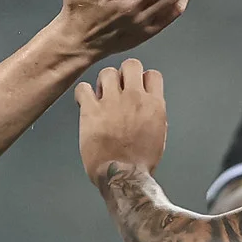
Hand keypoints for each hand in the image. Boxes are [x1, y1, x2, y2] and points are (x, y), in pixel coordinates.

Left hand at [76, 58, 167, 181]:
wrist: (123, 177)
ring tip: (102, 96)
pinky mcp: (91, 110)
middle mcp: (134, 98)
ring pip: (107, 72)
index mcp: (154, 105)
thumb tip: (147, 104)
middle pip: (130, 65)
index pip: (151, 74)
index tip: (136, 88)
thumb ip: (153, 114)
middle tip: (118, 87)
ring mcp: (112, 102)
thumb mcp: (158, 135)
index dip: (143, 80)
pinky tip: (85, 103)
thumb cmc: (140, 163)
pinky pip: (83, 88)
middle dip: (124, 74)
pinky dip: (83, 93)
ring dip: (104, 83)